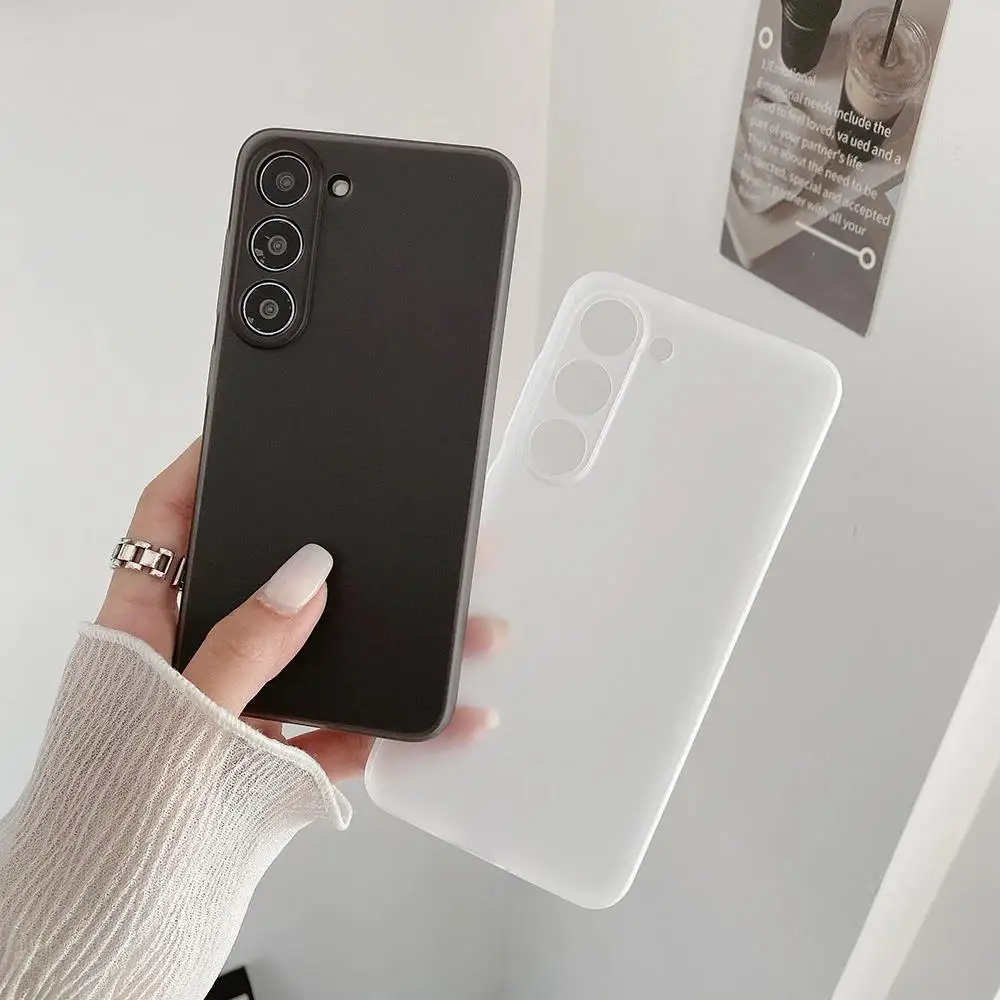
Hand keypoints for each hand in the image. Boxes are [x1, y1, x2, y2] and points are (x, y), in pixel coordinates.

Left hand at [96, 438, 504, 781]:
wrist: (119, 923)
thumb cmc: (109, 821)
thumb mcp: (180, 716)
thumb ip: (246, 646)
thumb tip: (305, 577)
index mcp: (142, 634)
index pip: (165, 525)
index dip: (199, 470)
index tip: (241, 433)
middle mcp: (192, 663)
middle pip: (266, 584)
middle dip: (334, 556)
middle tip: (386, 524)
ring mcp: (237, 710)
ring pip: (322, 656)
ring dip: (386, 643)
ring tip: (450, 622)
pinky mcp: (276, 759)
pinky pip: (344, 728)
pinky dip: (393, 725)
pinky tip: (441, 715)